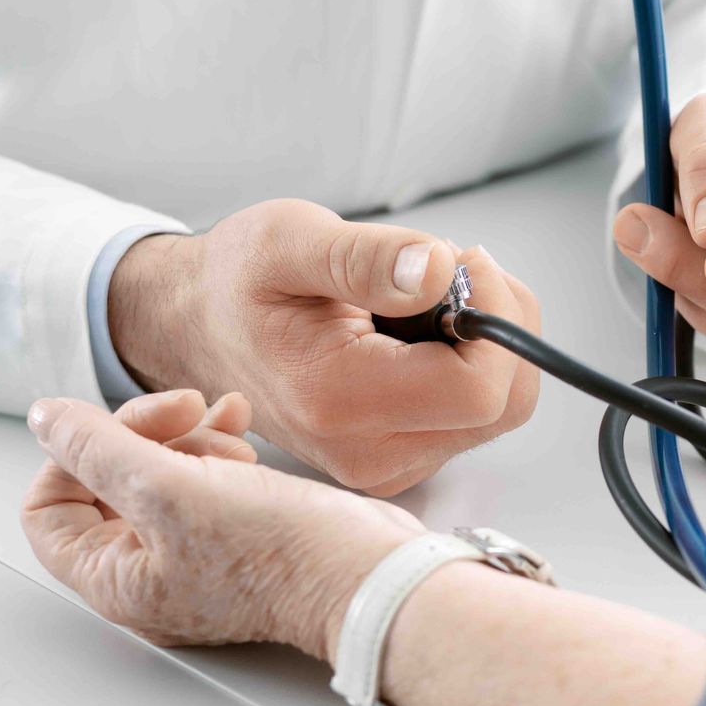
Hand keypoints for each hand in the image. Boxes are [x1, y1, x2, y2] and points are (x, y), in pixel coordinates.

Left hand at [20, 388, 420, 659]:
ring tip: (231, 430)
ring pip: (159, 473)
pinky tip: (245, 431)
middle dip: (144, 435)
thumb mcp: (168, 489)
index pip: (49, 509)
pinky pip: (205, 478)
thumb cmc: (282, 554)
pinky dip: (219, 446)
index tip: (115, 427)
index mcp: (116, 581)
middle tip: (186, 412)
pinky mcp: (238, 534)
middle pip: (106, 482)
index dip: (73, 455)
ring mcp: (196, 555)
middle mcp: (150, 575)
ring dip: (190, 435)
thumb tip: (47, 419)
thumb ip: (97, 448)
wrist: (370, 572)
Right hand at [109, 200, 539, 493]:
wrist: (202, 327)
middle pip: (504, 405)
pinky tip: (419, 330)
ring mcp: (387, 465)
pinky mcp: (401, 459)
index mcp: (339, 403)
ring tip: (421, 296)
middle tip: (447, 269)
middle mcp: (368, 453)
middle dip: (500, 325)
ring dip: (486, 341)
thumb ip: (367, 258)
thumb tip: (441, 272)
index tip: (463, 262)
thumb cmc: (238, 282)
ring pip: (498, 409)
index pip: (479, 390)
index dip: (496, 318)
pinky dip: (468, 363)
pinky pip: (474, 415)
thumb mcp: (289, 241)